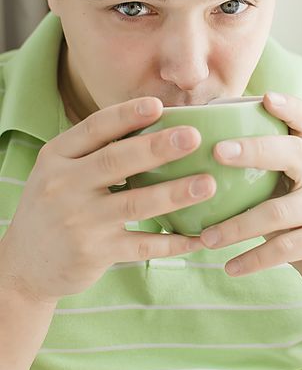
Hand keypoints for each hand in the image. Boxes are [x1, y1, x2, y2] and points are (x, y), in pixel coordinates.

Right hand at [0, 97, 215, 303]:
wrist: (25, 265)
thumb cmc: (55, 206)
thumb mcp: (60, 171)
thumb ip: (95, 151)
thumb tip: (153, 123)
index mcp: (57, 157)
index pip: (94, 128)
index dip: (127, 115)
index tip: (158, 105)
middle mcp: (64, 185)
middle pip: (116, 160)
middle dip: (158, 147)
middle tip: (193, 137)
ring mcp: (80, 221)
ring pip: (135, 203)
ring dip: (175, 193)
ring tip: (208, 184)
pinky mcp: (95, 253)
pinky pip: (142, 245)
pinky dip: (173, 242)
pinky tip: (198, 236)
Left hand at [199, 92, 301, 303]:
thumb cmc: (300, 224)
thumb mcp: (286, 194)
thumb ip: (259, 178)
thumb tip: (196, 165)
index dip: (290, 106)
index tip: (265, 96)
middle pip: (293, 152)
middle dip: (254, 149)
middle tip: (217, 152)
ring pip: (278, 212)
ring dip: (236, 226)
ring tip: (206, 238)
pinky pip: (284, 249)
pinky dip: (253, 259)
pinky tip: (230, 267)